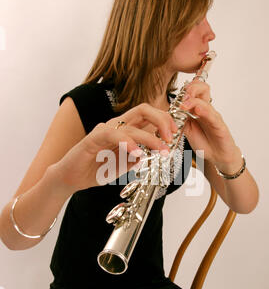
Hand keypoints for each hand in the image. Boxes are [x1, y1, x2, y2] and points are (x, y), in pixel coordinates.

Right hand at [51, 103, 177, 192]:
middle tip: (171, 136)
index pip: (149, 116)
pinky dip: (128, 142)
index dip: (165, 121)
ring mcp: (105, 129)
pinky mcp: (93, 137)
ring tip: (161, 150)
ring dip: (150, 138)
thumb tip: (154, 151)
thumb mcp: (125, 165)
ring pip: (132, 125)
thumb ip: (138, 156)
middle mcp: (117, 125)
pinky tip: (137, 152)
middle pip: (143, 110)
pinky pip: (113, 135)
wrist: (71, 178)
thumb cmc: (97, 170)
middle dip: (162, 120)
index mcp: (126, 129)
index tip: (176, 134)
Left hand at [180, 80, 239, 164]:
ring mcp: (213, 117)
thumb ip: (179, 120)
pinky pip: (212, 116)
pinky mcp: (220, 126)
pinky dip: (204, 110)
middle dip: (191, 88)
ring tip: (184, 105)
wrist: (218, 156)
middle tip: (182, 97)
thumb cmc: (204, 142)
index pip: (195, 90)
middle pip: (203, 88)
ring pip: (205, 101)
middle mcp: (207, 110)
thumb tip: (167, 112)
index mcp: (198, 109)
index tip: (177, 96)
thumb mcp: (187, 130)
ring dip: (193, 100)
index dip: (186, 89)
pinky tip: (197, 110)